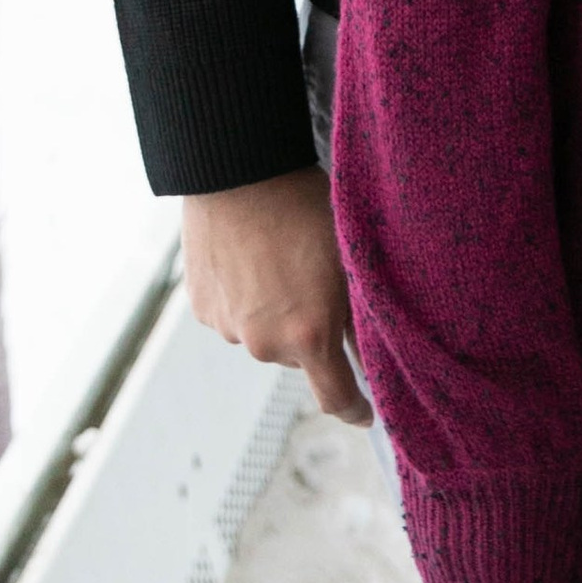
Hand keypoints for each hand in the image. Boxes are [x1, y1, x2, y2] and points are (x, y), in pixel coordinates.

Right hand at [181, 168, 372, 423]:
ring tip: (281, 261)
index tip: (367, 412)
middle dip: (314, 336)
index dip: (356, 409)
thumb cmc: (306, 207)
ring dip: (277, 315)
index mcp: (308, 336)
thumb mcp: (350, 259)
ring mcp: (229, 328)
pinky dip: (246, 299)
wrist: (238, 170)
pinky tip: (252, 258)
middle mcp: (265, 344)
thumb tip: (379, 354)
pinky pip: (233, 316)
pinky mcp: (202, 309)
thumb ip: (362, 315)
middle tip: (320, 288)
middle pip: (299, 358)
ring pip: (265, 336)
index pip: (336, 399)